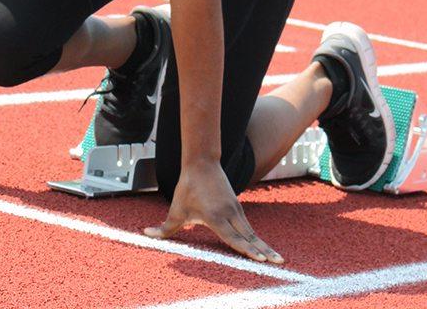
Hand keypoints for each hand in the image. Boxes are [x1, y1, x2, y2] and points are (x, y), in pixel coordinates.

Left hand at [144, 160, 282, 262]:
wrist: (202, 163)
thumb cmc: (188, 187)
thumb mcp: (176, 209)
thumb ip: (165, 227)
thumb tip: (147, 233)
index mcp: (216, 217)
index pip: (234, 238)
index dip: (246, 250)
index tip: (260, 259)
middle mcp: (230, 214)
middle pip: (250, 237)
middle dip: (264, 251)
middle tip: (279, 262)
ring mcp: (235, 209)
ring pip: (251, 232)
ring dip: (263, 245)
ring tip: (276, 258)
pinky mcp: (236, 206)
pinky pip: (247, 226)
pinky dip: (256, 237)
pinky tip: (262, 247)